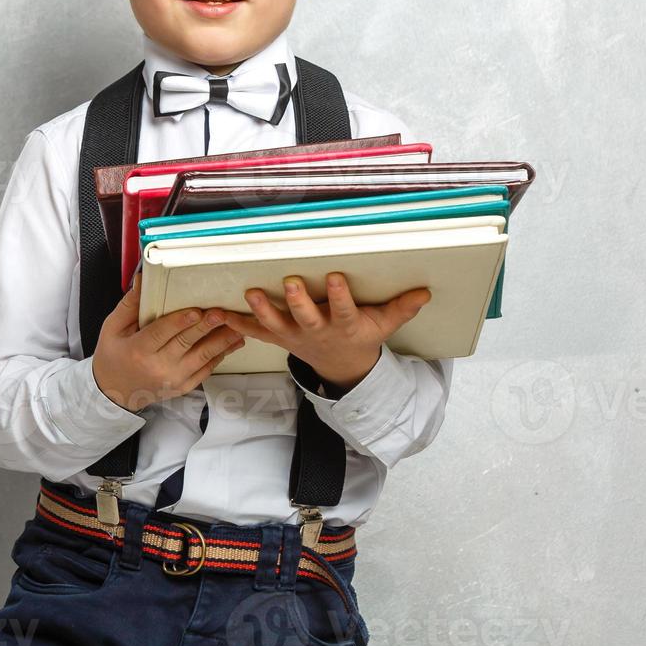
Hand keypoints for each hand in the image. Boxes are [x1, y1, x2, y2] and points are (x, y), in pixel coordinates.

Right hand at [91, 269, 245, 412]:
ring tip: (237, 326)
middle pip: (187, 343)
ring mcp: (173, 379)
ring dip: (222, 341)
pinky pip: (206, 370)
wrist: (114, 391)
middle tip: (223, 313)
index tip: (196, 311)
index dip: (181, 322)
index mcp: (139, 350)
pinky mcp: (183, 386)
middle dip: (207, 327)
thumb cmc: (113, 357)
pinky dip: (220, 356)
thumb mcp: (113, 328)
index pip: (162, 333)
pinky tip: (231, 343)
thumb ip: (129, 305)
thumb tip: (142, 280)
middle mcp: (158, 367)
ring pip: (203, 357)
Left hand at [218, 272, 431, 389]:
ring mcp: (295, 336)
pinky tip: (221, 314)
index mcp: (343, 326)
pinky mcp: (279, 338)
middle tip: (289, 281)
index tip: (334, 276)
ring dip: (262, 310)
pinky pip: (256, 332)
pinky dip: (239, 324)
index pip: (343, 310)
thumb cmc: (361, 338)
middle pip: (305, 317)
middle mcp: (316, 331)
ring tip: (250, 294)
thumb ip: (401, 308)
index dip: (339, 296)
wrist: (342, 368)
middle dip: (297, 300)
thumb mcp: (384, 326)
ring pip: (276, 325)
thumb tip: (425, 292)